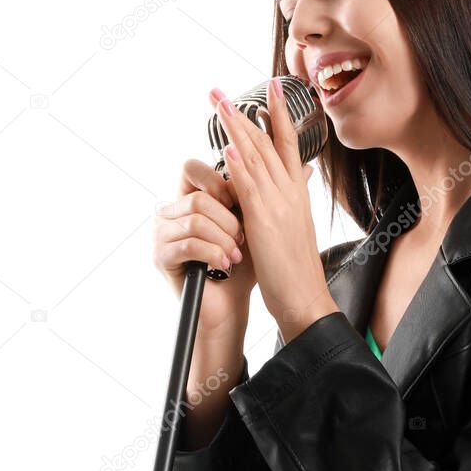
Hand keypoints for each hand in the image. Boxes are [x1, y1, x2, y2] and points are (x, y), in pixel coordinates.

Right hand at [152, 103, 258, 337]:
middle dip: (229, 220)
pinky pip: (188, 244)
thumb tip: (309, 166)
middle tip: (241, 239)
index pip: (193, 168)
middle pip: (199, 196)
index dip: (220, 184)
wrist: (234, 303)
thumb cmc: (246, 264)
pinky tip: (225, 264)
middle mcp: (172, 211)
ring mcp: (163, 233)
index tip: (237, 204)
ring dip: (224, 239)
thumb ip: (276, 192)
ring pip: (195, 219)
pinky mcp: (161, 256)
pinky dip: (214, 254)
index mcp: (192, 196)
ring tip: (236, 255)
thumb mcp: (262, 222)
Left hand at [214, 77, 337, 342]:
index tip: (271, 85)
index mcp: (297, 191)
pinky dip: (240, 163)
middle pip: (267, 141)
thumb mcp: (297, 224)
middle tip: (222, 89)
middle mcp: (289, 191)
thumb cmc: (297, 267)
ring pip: (256, 157)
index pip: (287, 142)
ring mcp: (277, 203)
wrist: (305, 296)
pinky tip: (228, 145)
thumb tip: (302, 173)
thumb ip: (294, 196)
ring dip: (236, 127)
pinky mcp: (264, 221)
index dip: (279, 113)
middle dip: (245, 111)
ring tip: (220, 102)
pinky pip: (249, 187)